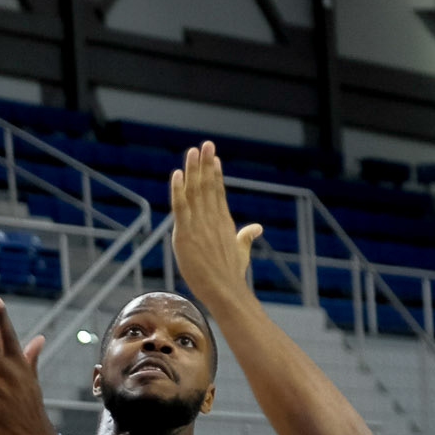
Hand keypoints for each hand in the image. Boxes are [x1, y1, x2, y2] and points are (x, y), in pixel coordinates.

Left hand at [170, 141, 261, 307]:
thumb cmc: (233, 275)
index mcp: (224, 222)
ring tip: (193, 151)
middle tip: (205, 144)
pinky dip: (178, 190)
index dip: (215, 174)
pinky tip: (177, 174)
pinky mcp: (185, 234)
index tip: (213, 157)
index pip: (218, 192)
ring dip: (194, 170)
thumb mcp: (241, 252)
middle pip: (208, 186)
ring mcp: (199, 226)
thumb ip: (247, 237)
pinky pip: (181, 207)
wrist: (226, 291)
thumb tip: (257, 228)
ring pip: (195, 192)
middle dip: (206, 164)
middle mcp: (212, 219)